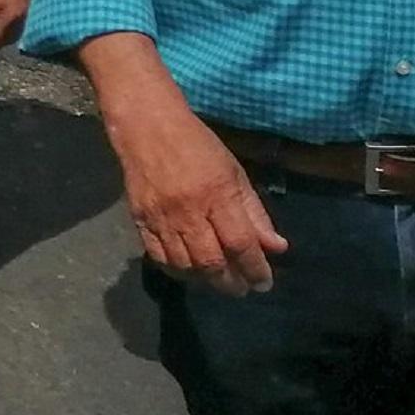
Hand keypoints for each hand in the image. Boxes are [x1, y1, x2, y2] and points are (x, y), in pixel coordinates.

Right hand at [110, 95, 288, 294]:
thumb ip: (255, 212)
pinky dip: (176, 270)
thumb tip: (276, 247)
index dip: (255, 269)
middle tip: (242, 288)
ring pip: (184, 265)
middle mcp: (188, 210)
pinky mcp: (139, 219)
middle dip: (231, 283)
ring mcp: (161, 217)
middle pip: (211, 262)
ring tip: (218, 280)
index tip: (264, 282)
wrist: (147, 126)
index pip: (240, 244)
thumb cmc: (197, 145)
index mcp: (217, 194)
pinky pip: (157, 257)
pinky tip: (189, 270)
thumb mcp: (234, 173)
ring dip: (205, 280)